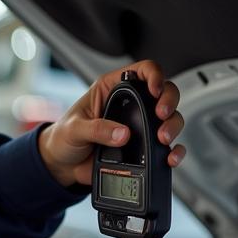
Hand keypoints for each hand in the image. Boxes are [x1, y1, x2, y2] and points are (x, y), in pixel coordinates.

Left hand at [39, 60, 186, 187]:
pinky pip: (165, 147)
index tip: (155, 90)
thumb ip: (96, 129)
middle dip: (169, 102)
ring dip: (173, 127)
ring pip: (170, 118)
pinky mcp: (143, 147)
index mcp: (111, 89)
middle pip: (164, 92)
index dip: (154, 75)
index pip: (142, 71)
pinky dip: (174, 151)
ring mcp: (139, 126)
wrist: (63, 167)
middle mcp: (130, 104)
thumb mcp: (73, 129)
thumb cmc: (64, 139)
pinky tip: (170, 156)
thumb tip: (122, 134)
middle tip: (161, 116)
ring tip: (162, 139)